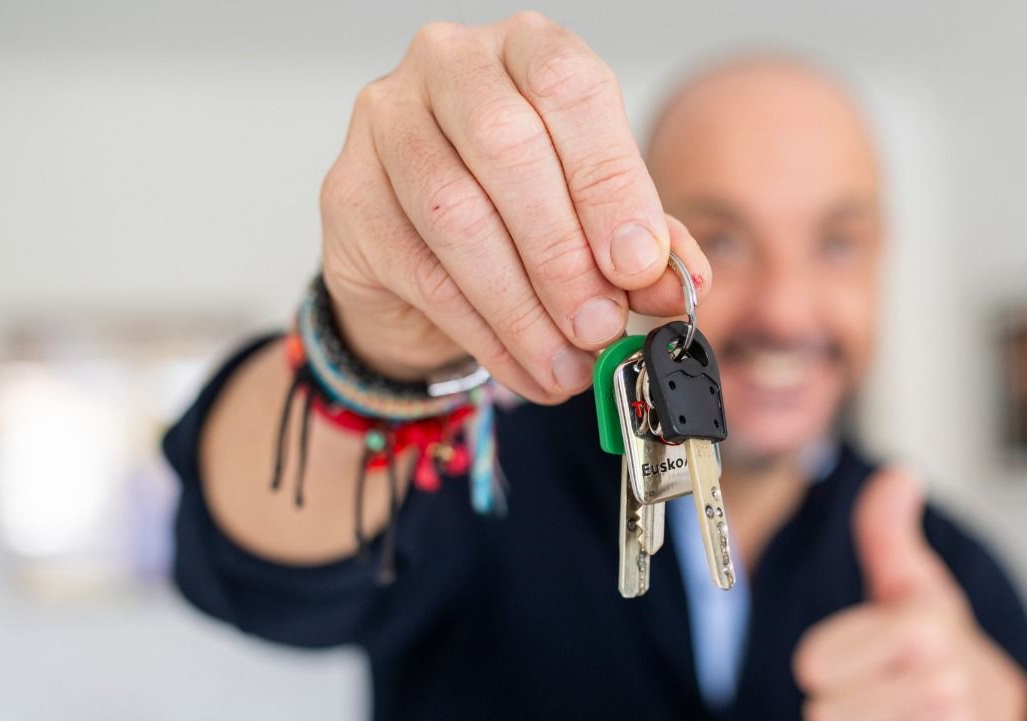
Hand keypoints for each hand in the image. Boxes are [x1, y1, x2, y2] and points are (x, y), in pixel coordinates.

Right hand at [318, 12, 711, 402]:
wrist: (419, 257)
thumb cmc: (517, 213)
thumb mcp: (596, 218)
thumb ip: (642, 239)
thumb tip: (680, 282)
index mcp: (525, 48)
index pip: (569, 89)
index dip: (610, 182)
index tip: (641, 264)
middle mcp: (448, 66)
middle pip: (507, 151)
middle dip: (564, 256)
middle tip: (602, 326)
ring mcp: (385, 124)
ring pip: (458, 218)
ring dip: (524, 307)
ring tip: (569, 363)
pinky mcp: (346, 195)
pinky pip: (423, 274)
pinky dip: (486, 334)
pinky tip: (526, 367)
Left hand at [793, 469, 1026, 720]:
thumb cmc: (945, 648)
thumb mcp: (915, 584)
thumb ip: (887, 530)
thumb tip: (898, 475)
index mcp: (923, 628)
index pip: (812, 666)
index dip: (826, 663)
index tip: (864, 656)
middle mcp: (942, 685)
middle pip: (822, 716)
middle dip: (841, 708)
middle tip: (882, 695)